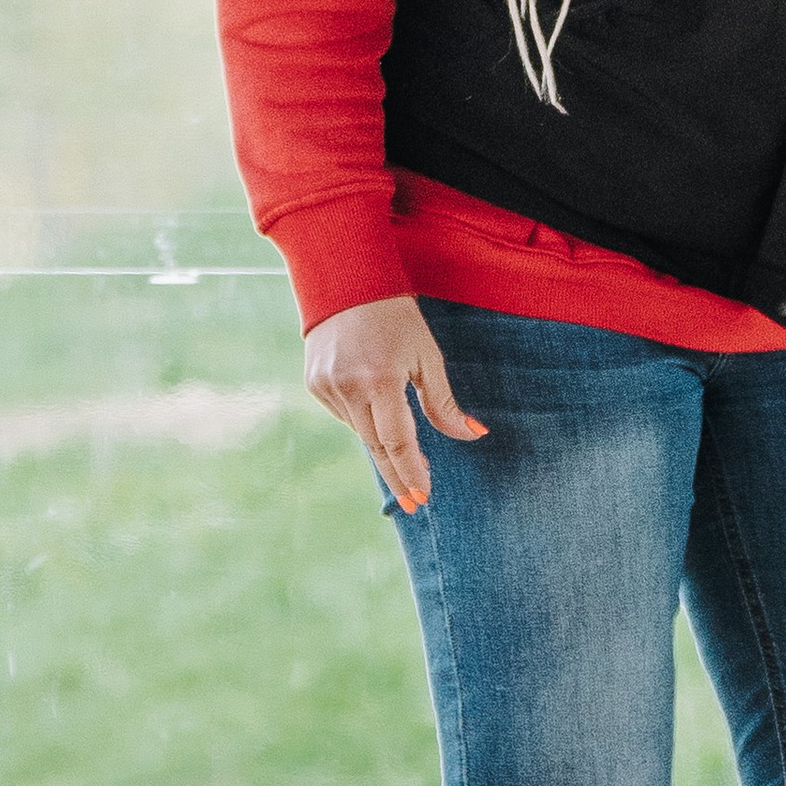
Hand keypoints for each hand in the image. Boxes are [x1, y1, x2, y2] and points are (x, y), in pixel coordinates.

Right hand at [303, 295, 485, 511]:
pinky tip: (373, 407)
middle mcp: (349, 387)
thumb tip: (472, 435)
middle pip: (376, 446)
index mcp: (381, 380)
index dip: (411, 472)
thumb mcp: (428, 357)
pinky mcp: (313, 383)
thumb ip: (443, 402)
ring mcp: (326, 386)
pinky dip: (362, 419)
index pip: (398, 441)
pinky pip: (344, 414)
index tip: (422, 497)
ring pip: (360, 431)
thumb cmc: (397, 318)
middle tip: (413, 502)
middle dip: (397, 474)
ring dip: (382, 443)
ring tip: (403, 450)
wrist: (347, 283)